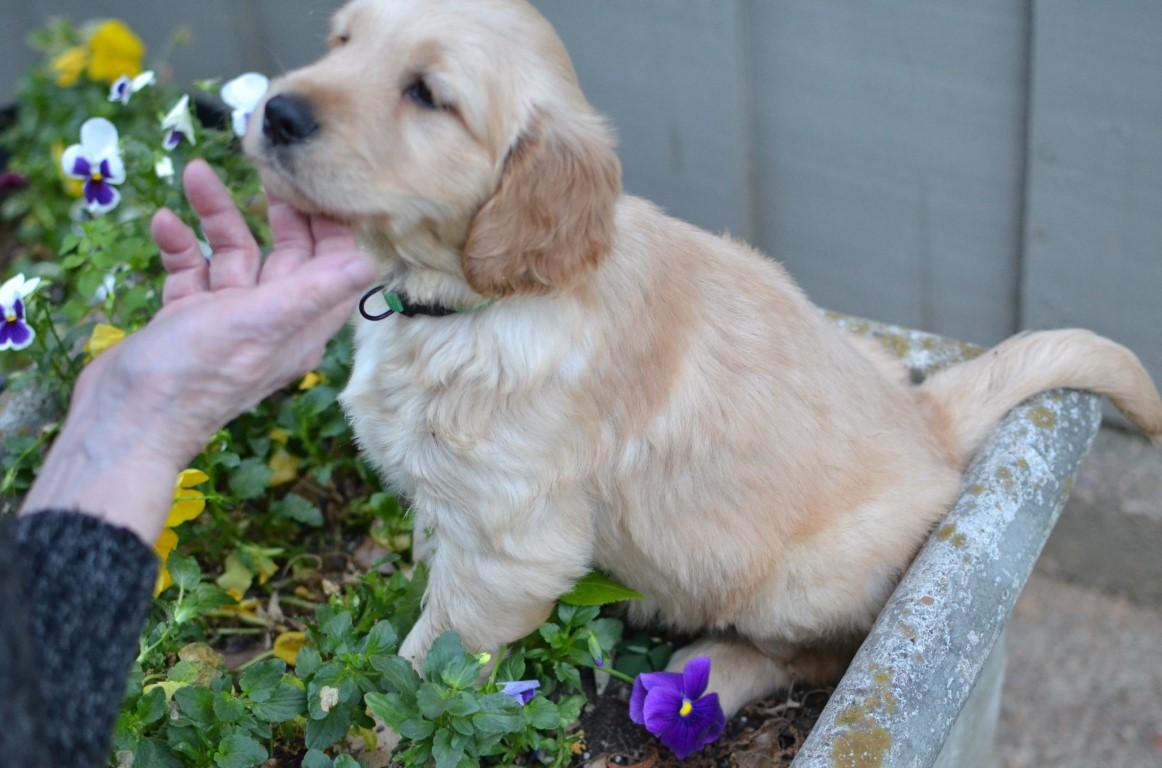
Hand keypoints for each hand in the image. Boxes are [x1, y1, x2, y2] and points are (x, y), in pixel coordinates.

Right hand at [20, 160, 375, 543]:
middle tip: (265, 168)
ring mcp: (227, 320)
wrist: (124, 421)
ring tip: (194, 173)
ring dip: (217, 216)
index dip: (332, 227)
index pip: (334, 267)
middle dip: (276, 212)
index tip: (320, 183)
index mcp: (301, 325)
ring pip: (233, 254)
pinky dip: (180, 244)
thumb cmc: (195, 373)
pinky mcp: (187, 319)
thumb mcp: (261, 323)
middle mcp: (271, 321)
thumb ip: (315, 290)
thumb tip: (371, 262)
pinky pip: (191, 270)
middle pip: (287, 255)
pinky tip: (163, 222)